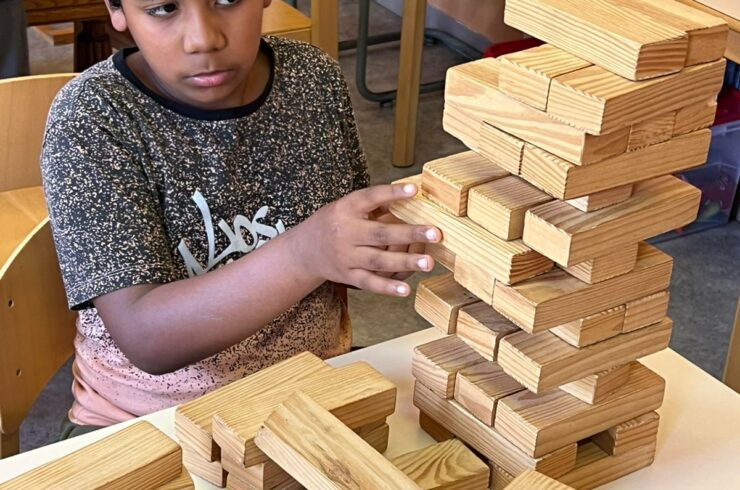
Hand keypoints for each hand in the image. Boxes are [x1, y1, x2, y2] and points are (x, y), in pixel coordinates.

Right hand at [295, 183, 440, 296]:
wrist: (305, 250)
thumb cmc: (335, 223)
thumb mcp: (347, 206)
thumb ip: (375, 202)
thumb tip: (411, 194)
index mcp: (346, 209)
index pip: (371, 197)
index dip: (392, 193)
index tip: (414, 190)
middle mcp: (346, 232)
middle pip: (381, 233)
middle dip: (409, 234)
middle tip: (436, 233)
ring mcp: (347, 257)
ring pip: (378, 260)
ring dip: (405, 262)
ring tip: (428, 262)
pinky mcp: (348, 276)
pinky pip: (369, 283)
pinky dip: (387, 287)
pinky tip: (406, 290)